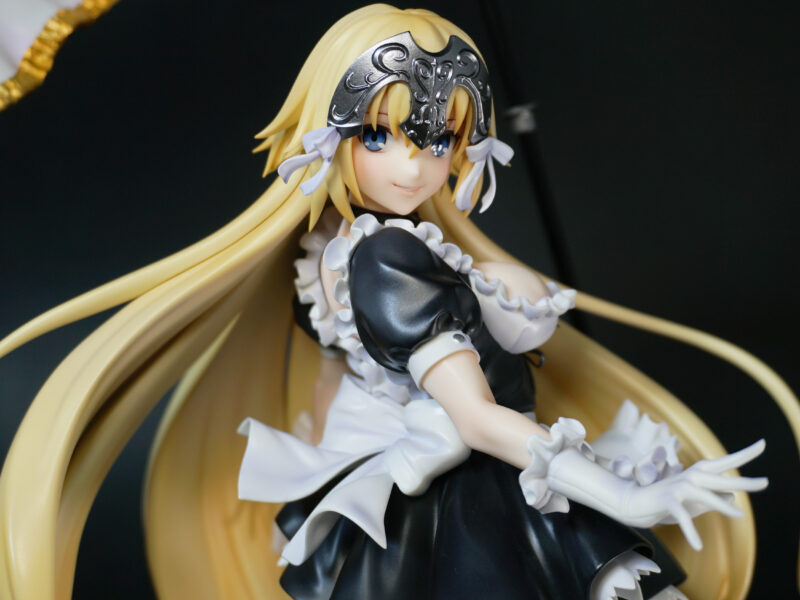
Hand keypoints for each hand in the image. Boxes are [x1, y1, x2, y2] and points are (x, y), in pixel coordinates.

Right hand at [621, 439, 767, 549]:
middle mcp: (689, 477)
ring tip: (739, 517)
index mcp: (696, 475)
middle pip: (719, 478)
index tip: (763, 444)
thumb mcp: (692, 503)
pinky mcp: (666, 500)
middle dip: (743, 481)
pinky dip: (690, 532)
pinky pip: (681, 517)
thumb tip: (733, 498)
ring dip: (721, 506)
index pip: (724, 463)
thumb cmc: (663, 502)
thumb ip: (713, 500)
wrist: (631, 502)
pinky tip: (698, 546)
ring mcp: (677, 487)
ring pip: (703, 495)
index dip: (743, 454)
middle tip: (765, 483)